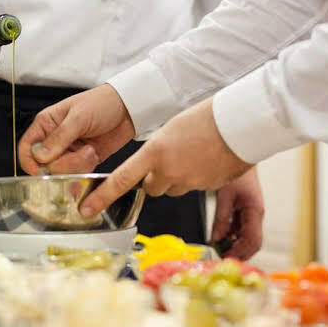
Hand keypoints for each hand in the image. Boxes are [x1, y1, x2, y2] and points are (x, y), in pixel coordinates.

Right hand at [18, 84, 135, 174]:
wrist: (129, 109)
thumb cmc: (102, 103)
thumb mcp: (79, 117)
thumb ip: (59, 138)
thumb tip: (39, 157)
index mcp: (46, 124)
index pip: (26, 148)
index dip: (29, 162)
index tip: (40, 171)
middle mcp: (54, 140)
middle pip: (45, 165)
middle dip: (63, 164)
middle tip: (80, 151)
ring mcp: (69, 151)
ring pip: (62, 172)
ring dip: (77, 165)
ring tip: (90, 150)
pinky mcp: (83, 160)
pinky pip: (77, 173)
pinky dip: (86, 168)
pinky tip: (94, 153)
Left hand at [79, 97, 252, 216]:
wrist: (240, 122)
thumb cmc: (206, 117)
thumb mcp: (171, 128)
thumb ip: (158, 150)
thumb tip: (156, 167)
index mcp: (155, 152)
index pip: (122, 180)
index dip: (102, 197)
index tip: (87, 209)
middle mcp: (169, 170)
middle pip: (151, 188)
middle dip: (154, 179)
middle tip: (168, 160)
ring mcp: (189, 181)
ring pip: (173, 189)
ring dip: (176, 179)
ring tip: (192, 155)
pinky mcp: (207, 187)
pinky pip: (194, 187)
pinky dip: (196, 178)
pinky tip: (207, 159)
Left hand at [210, 167, 263, 259]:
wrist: (242, 156)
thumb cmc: (236, 173)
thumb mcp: (225, 196)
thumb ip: (221, 219)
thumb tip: (215, 240)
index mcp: (255, 211)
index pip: (252, 240)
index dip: (240, 252)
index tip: (224, 256)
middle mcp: (257, 215)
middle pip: (253, 243)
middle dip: (238, 252)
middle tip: (220, 256)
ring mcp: (253, 214)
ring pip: (248, 238)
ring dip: (235, 245)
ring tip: (218, 248)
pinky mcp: (247, 211)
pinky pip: (242, 229)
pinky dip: (232, 235)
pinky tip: (220, 236)